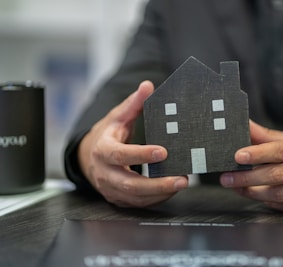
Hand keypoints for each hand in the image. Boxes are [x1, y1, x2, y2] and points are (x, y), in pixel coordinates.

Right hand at [78, 81, 187, 206]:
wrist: (88, 157)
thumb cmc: (107, 135)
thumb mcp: (117, 117)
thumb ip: (133, 103)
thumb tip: (148, 86)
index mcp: (103, 150)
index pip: (121, 155)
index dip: (141, 155)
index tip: (163, 152)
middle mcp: (104, 173)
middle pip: (130, 184)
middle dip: (157, 184)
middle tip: (181, 179)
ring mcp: (111, 189)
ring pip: (135, 198)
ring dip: (160, 193)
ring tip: (181, 184)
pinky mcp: (118, 199)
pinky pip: (138, 203)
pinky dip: (156, 198)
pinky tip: (172, 190)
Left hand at [220, 120, 282, 212]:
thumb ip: (269, 136)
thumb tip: (245, 126)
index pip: (280, 150)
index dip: (258, 154)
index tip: (238, 156)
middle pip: (276, 175)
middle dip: (247, 178)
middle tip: (227, 178)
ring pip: (279, 194)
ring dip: (253, 192)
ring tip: (236, 187)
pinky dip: (267, 201)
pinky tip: (254, 195)